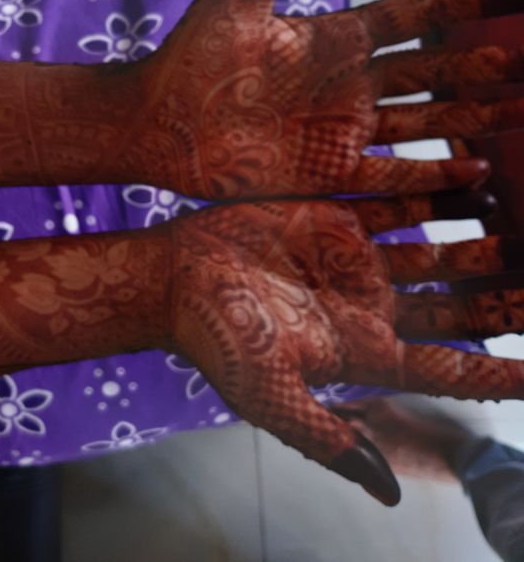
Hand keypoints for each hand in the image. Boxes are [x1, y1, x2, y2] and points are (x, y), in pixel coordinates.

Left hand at [128, 0, 523, 198]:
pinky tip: (477, 173)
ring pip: (428, 124)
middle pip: (438, 73)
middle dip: (489, 66)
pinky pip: (392, 177)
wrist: (154, 122)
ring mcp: (340, 130)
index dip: (469, 3)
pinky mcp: (326, 173)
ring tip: (522, 112)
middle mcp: (348, 84)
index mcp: (335, 38)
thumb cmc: (189, 57)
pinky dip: (434, 178)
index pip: (419, 16)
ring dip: (477, 119)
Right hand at [167, 190, 522, 503]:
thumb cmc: (218, 339)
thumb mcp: (271, 396)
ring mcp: (354, 256)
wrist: (172, 276)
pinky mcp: (333, 214)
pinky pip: (398, 197)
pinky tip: (475, 170)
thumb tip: (388, 494)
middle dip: (508, 295)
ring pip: (438, 244)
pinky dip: (438, 184)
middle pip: (458, 303)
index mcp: (363, 348)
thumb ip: (329, 438)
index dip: (501, 371)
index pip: (450, 365)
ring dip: (484, 235)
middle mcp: (369, 302)